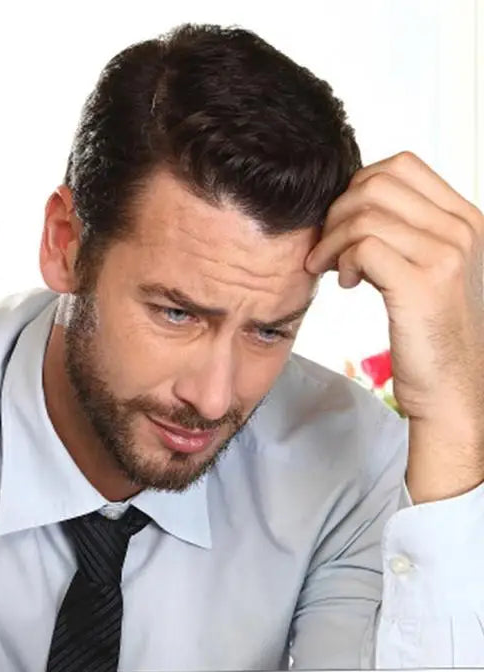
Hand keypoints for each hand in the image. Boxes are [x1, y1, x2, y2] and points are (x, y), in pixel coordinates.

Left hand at [304, 151, 483, 499]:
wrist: (452, 387)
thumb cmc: (430, 332)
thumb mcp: (423, 270)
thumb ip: (403, 234)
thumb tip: (353, 207)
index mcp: (463, 218)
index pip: (400, 166)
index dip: (356, 188)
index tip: (342, 225)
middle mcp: (461, 228)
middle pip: (376, 183)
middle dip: (337, 212)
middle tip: (326, 248)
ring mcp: (445, 254)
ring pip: (364, 214)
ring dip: (332, 241)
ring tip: (331, 269)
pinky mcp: (422, 284)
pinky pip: (362, 247)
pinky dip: (341, 261)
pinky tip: (345, 284)